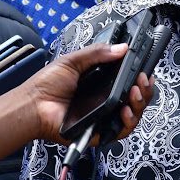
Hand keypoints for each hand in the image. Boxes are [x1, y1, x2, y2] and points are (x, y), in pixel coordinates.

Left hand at [20, 42, 154, 144]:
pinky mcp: (100, 131)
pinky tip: (125, 109)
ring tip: (136, 91)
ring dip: (140, 102)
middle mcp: (107, 101)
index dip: (141, 77)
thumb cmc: (47, 85)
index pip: (129, 81)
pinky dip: (128, 121)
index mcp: (103, 84)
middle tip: (143, 79)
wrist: (33, 105)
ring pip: (134, 114)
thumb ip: (98, 52)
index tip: (145, 69)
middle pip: (137, 98)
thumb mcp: (74, 61)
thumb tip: (122, 47)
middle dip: (146, 88)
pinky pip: (121, 131)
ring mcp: (105, 117)